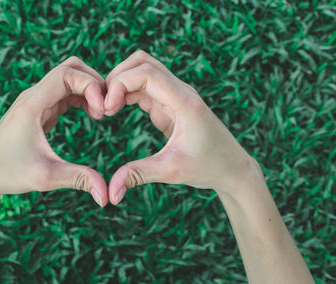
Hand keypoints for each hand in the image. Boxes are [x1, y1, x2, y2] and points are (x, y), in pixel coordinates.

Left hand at [0, 57, 107, 206]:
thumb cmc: (8, 174)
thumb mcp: (46, 177)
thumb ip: (78, 179)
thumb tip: (106, 195)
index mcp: (31, 104)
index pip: (66, 74)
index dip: (90, 86)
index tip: (102, 112)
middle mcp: (32, 96)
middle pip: (70, 67)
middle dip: (93, 82)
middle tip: (107, 108)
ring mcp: (35, 101)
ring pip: (68, 78)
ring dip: (88, 90)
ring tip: (101, 114)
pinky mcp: (38, 110)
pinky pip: (64, 93)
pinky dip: (81, 98)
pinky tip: (91, 116)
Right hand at [104, 51, 256, 204]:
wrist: (232, 168)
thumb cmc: (208, 167)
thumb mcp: (171, 171)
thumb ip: (138, 175)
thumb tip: (110, 194)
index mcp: (184, 101)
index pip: (146, 73)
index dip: (120, 84)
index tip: (106, 109)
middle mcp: (180, 91)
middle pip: (142, 62)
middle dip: (116, 78)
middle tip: (102, 106)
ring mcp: (175, 95)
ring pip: (142, 70)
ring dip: (120, 84)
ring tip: (106, 109)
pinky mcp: (170, 104)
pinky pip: (144, 87)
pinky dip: (126, 93)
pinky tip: (115, 110)